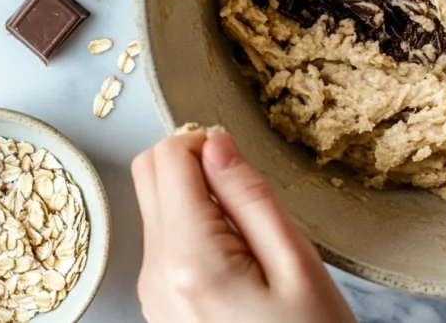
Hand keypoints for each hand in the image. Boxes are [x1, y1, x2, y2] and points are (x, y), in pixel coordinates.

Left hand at [131, 127, 355, 322]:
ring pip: (156, 205)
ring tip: (250, 233)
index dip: (205, 142)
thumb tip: (216, 143)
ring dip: (198, 197)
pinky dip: (196, 226)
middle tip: (245, 191)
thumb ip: (250, 197)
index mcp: (190, 260)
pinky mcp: (160, 302)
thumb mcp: (297, 262)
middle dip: (193, 162)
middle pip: (148, 174)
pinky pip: (166, 239)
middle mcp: (155, 274)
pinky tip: (237, 253)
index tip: (242, 165)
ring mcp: (152, 292)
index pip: (167, 159)